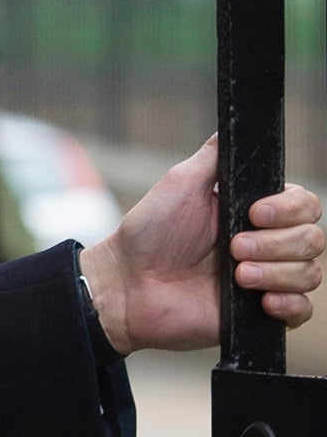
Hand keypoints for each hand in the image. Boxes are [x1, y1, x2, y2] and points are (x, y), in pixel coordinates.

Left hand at [79, 135, 323, 354]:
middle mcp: (268, 245)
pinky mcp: (259, 316)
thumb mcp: (180, 183)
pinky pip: (302, 311)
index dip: (288, 209)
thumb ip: (215, 156)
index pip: (306, 205)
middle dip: (275, 243)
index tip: (251, 213)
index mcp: (255, 213)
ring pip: (310, 273)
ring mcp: (266, 280)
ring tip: (235, 275)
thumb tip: (238, 120)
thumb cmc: (148, 233)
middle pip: (314, 239)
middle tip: (231, 248)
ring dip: (275, 272)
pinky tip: (258, 299)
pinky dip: (288, 304)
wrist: (127, 284)